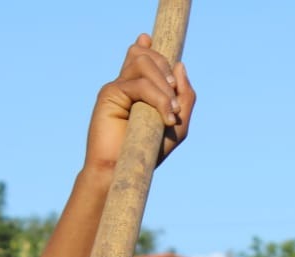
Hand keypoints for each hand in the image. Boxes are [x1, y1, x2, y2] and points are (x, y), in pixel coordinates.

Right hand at [85, 34, 195, 172]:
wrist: (124, 169)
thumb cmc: (150, 151)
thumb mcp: (179, 124)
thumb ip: (185, 95)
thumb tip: (180, 64)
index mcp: (138, 87)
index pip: (143, 55)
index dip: (151, 48)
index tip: (159, 52)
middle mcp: (126, 82)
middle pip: (147, 54)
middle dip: (167, 71)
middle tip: (176, 104)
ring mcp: (117, 86)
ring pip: (143, 62)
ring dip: (163, 86)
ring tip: (171, 111)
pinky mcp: (109, 94)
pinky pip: (139, 84)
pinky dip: (158, 98)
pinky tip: (166, 117)